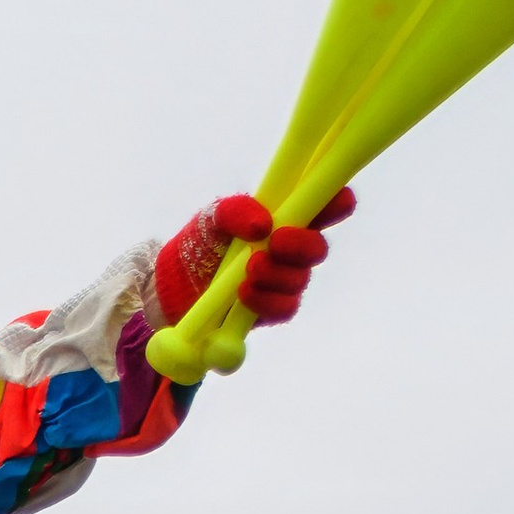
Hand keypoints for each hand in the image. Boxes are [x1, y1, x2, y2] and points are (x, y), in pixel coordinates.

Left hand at [157, 188, 354, 333]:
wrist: (176, 288)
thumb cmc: (202, 243)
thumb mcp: (214, 218)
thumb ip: (237, 210)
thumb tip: (263, 224)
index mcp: (288, 218)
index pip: (325, 207)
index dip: (337, 203)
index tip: (336, 202)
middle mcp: (293, 250)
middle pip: (319, 249)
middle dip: (301, 245)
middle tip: (276, 241)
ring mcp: (285, 281)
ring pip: (300, 280)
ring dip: (276, 275)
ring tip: (248, 269)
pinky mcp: (272, 310)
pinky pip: (284, 309)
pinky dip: (266, 301)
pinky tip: (244, 293)